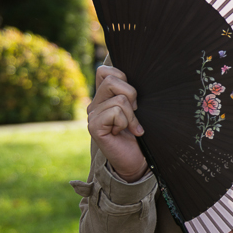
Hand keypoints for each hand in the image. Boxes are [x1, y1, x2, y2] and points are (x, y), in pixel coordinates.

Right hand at [87, 66, 147, 181]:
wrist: (137, 161)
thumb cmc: (139, 135)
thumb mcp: (136, 109)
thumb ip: (130, 93)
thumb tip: (139, 74)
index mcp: (104, 97)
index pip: (104, 71)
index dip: (121, 76)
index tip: (132, 97)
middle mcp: (95, 105)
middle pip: (111, 79)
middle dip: (131, 93)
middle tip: (134, 111)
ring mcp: (93, 116)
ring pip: (119, 99)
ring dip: (131, 115)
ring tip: (130, 127)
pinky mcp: (94, 127)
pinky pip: (116, 112)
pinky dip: (126, 123)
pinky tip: (122, 133)